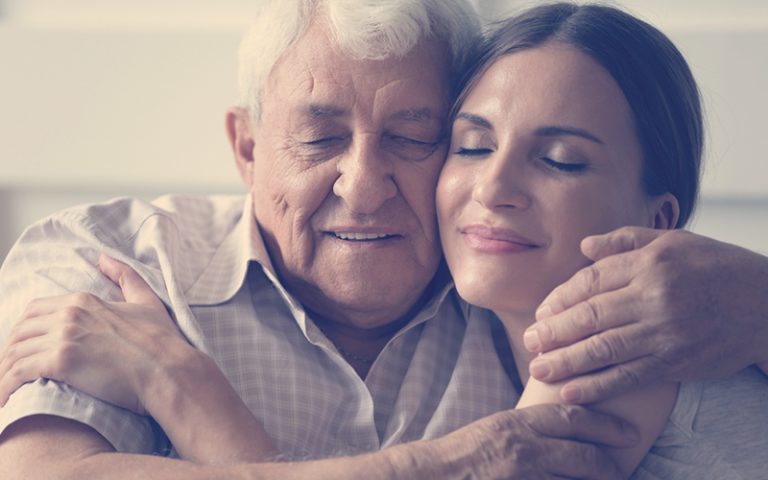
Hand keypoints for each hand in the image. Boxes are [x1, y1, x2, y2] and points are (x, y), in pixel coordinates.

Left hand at [0, 254, 190, 413]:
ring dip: (5, 372)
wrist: (169, 370)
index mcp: (84, 301)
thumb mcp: (146, 301)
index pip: (35, 312)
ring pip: (14, 353)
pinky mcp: (61, 362)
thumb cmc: (162, 341)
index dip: (24, 332)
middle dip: (10, 352)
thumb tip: (104, 258)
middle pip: (19, 331)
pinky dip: (4, 386)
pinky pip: (17, 373)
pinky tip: (4, 400)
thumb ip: (125, 277)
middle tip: (12, 372)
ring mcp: (64, 337)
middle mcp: (69, 314)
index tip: (24, 350)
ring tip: (5, 390)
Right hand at [412, 404, 637, 478]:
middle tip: (623, 469)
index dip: (605, 426)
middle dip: (609, 466)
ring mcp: (523, 476)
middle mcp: (524, 449)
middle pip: (583, 456)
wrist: (432, 475)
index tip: (628, 433)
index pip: (572, 418)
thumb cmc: (463, 454)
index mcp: (518, 423)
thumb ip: (530, 428)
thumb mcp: (498, 429)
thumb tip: (564, 431)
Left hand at [523, 227, 767, 402]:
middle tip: (529, 341)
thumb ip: (625, 241)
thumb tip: (584, 246)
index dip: (560, 298)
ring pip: (603, 348)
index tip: (542, 311)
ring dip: (565, 361)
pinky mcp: (675, 363)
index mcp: (650, 264)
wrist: (767, 306)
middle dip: (553, 331)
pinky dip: (597, 386)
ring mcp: (665, 333)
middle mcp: (655, 297)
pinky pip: (628, 376)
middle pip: (590, 316)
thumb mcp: (673, 241)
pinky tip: (571, 391)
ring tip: (538, 369)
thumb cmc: (715, 267)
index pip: (590, 282)